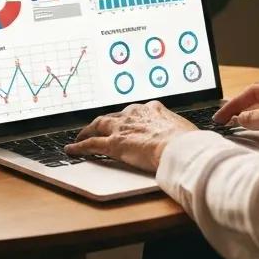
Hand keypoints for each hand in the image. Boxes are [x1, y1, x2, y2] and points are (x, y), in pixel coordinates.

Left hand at [64, 101, 196, 172]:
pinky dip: (79, 146)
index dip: (128, 118)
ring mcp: (122, 128)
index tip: (126, 122)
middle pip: (113, 116)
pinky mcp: (113, 143)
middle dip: (104, 122)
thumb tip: (187, 138)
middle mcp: (134, 114)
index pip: (135, 112)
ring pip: (98, 126)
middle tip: (97, 127)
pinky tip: (71, 149)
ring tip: (80, 136)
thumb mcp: (185, 129)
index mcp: (152, 109)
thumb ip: (178, 130)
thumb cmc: (187, 141)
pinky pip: (91, 144)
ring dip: (87, 131)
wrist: (179, 147)